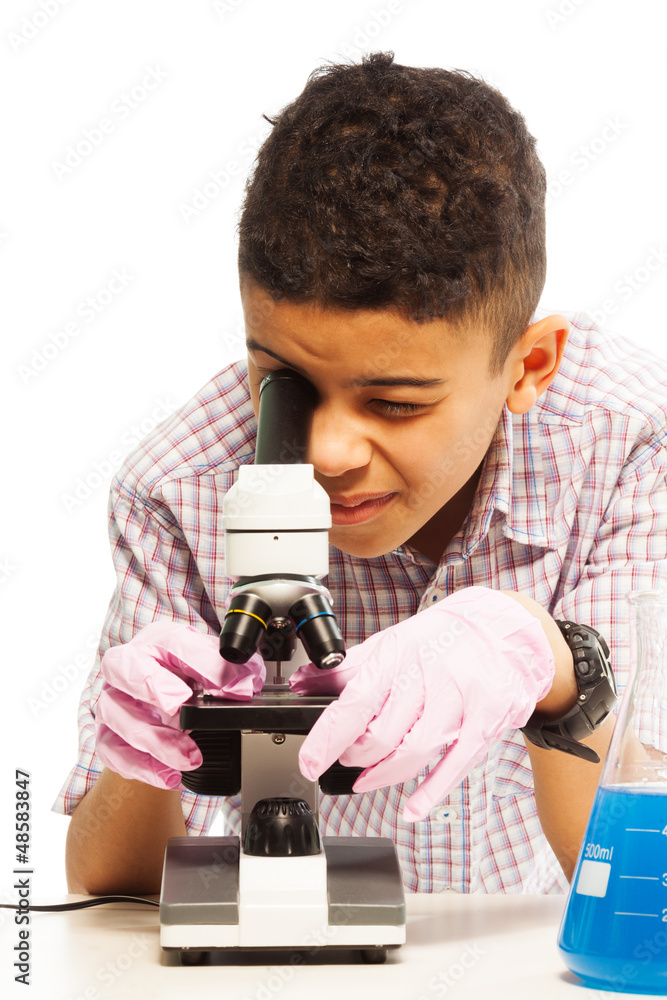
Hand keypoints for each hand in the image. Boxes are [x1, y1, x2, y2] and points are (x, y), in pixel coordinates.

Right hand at [95, 621, 264, 789]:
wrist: (163, 700)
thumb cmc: (184, 677)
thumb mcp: (214, 667)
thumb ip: (235, 671)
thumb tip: (248, 682)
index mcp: (158, 641)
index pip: (176, 643)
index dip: (205, 663)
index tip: (233, 686)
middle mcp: (128, 666)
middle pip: (123, 667)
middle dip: (152, 685)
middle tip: (179, 705)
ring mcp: (113, 700)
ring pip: (116, 715)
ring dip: (155, 739)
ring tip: (189, 757)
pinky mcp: (106, 734)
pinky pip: (113, 751)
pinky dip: (142, 767)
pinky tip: (169, 775)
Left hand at [297, 587, 554, 820]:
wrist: (501, 628)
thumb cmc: (440, 639)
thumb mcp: (390, 643)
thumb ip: (345, 668)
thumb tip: (302, 683)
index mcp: (397, 654)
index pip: (355, 702)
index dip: (328, 738)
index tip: (309, 762)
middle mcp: (428, 675)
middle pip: (383, 734)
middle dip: (357, 756)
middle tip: (349, 757)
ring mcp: (460, 698)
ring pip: (415, 752)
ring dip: (384, 775)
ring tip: (369, 776)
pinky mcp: (487, 719)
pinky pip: (456, 763)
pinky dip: (431, 792)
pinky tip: (413, 809)